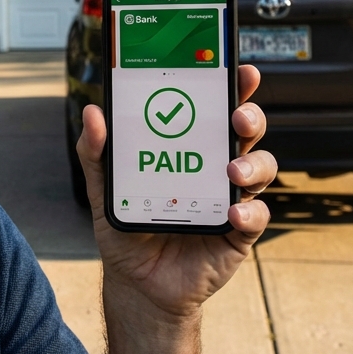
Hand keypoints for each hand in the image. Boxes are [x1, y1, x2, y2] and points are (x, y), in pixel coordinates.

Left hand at [78, 65, 275, 353]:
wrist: (138, 284)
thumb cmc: (128, 228)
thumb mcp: (105, 189)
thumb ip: (96, 152)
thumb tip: (91, 113)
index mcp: (190, 147)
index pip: (215, 108)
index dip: (233, 87)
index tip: (239, 69)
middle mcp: (216, 166)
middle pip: (246, 132)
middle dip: (250, 116)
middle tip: (237, 116)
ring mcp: (231, 197)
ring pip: (261, 169)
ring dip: (252, 164)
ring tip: (231, 170)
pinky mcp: (238, 233)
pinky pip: (256, 216)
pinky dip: (250, 212)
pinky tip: (234, 213)